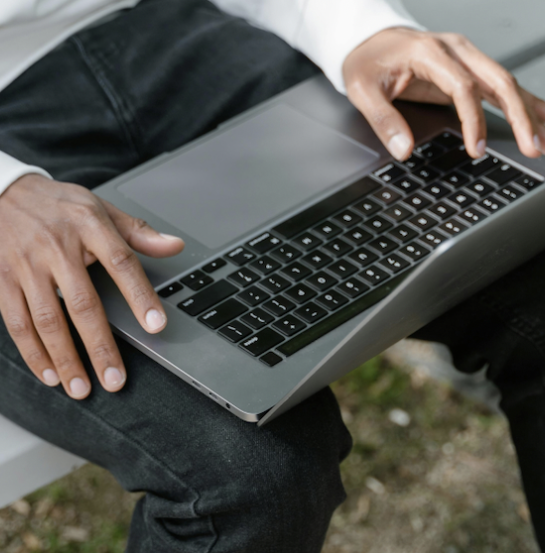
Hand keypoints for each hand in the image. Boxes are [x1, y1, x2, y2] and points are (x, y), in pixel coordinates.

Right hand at [0, 174, 183, 398]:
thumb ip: (138, 232)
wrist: (2, 191)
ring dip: (66, 359)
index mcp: (89, 227)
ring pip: (48, 320)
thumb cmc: (59, 204)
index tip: (156, 326)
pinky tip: (49, 374)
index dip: (140, 296)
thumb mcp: (101, 207)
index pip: (122, 263)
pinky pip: (17, 321)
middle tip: (115, 379)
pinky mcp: (3, 280)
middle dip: (100, 347)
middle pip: (83, 304)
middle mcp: (57, 248)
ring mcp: (27, 266)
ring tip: (83, 388)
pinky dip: (33, 352)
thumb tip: (175, 246)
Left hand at [343, 28, 544, 160]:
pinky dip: (520, 102)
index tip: (476, 148)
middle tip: (532, 146)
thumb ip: (383, 120)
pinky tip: (538, 116)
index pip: (462, 88)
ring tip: (543, 138)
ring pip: (505, 82)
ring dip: (527, 110)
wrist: (367, 41)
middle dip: (519, 116)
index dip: (472, 120)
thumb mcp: (362, 91)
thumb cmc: (366, 62)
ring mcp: (464, 58)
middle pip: (497, 81)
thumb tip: (404, 150)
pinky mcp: (465, 70)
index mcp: (430, 53)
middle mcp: (455, 51)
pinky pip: (498, 86)